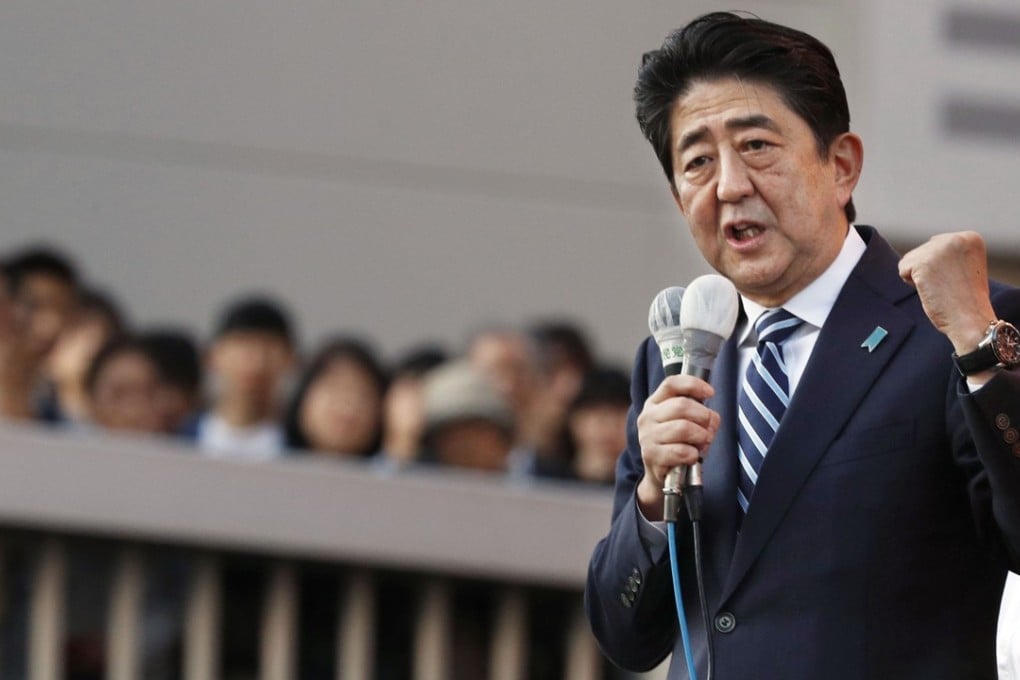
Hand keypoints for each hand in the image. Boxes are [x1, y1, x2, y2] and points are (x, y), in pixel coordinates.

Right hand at [636, 375, 719, 520]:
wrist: (661, 475)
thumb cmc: (677, 443)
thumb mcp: (687, 422)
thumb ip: (701, 414)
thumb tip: (711, 419)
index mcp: (655, 403)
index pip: (672, 384)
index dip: (693, 384)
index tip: (710, 392)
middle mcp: (648, 417)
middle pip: (682, 405)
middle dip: (703, 416)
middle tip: (709, 428)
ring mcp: (647, 437)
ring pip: (683, 428)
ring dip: (701, 436)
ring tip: (702, 443)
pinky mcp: (651, 456)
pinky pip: (681, 451)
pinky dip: (693, 453)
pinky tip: (692, 456)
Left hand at [898, 231, 996, 353]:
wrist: (971, 320)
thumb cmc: (966, 300)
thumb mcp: (964, 266)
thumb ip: (947, 254)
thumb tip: (923, 250)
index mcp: (970, 238)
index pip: (935, 245)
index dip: (940, 267)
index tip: (957, 279)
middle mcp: (956, 238)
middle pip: (921, 250)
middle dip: (928, 271)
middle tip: (947, 286)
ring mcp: (939, 249)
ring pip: (910, 259)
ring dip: (919, 277)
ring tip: (940, 289)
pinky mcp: (923, 263)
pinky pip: (903, 269)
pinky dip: (911, 283)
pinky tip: (930, 290)